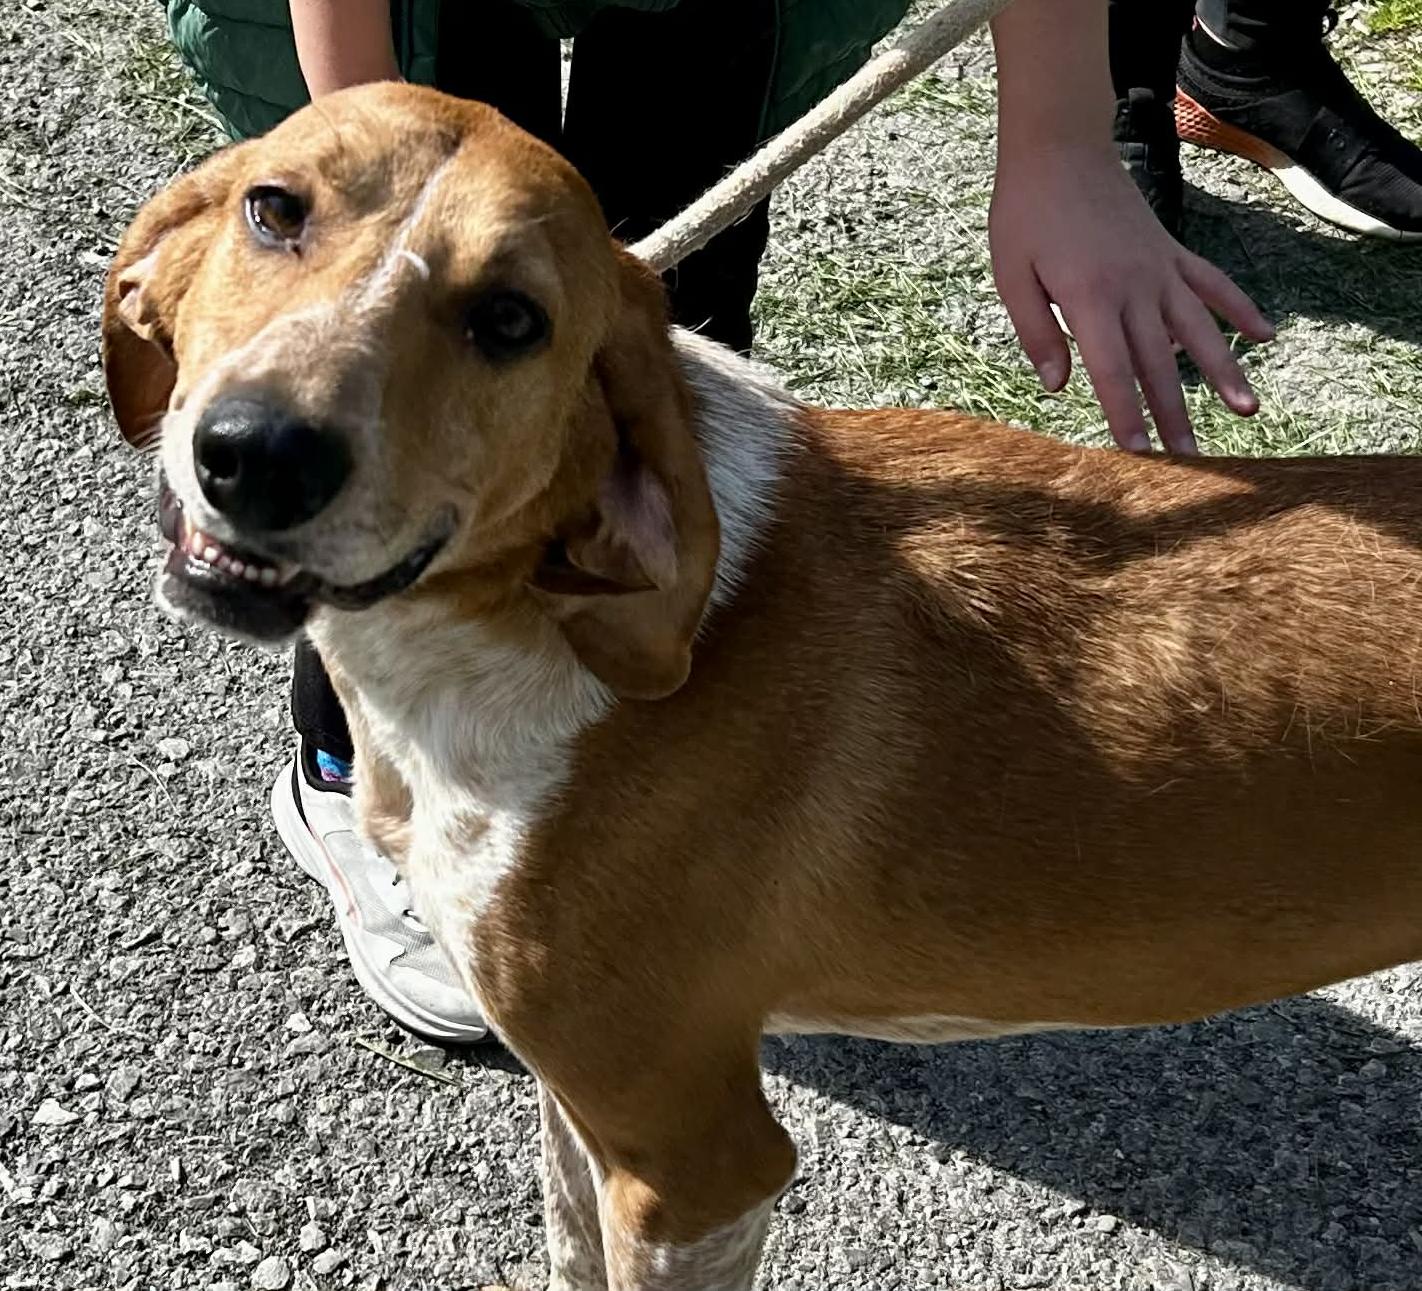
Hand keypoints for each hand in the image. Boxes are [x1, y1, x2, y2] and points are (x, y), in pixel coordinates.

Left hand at [989, 143, 1274, 453]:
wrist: (1060, 148)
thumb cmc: (1026, 214)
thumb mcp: (1011, 274)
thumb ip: (1035, 331)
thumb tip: (1058, 385)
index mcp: (1089, 296)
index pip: (1110, 369)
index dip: (1125, 414)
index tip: (1139, 455)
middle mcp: (1133, 287)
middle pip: (1157, 362)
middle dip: (1173, 415)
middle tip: (1191, 462)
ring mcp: (1159, 268)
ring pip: (1197, 329)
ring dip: (1224, 372)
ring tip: (1246, 411)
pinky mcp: (1171, 251)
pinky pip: (1212, 285)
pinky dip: (1239, 310)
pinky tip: (1265, 337)